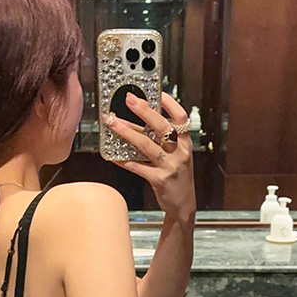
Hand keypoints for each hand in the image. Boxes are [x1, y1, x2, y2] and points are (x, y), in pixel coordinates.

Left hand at [104, 91, 196, 220]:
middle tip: (129, 99)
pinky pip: (137, 167)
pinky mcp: (159, 180)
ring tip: (113, 122)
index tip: (157, 91)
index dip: (170, 103)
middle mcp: (180, 153)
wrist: (183, 204)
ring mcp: (170, 167)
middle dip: (144, 111)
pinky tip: (112, 155)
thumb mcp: (177, 156)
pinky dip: (123, 160)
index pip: (181, 118)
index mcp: (185, 143)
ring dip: (127, 132)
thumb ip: (162, 140)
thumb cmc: (177, 176)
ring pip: (146, 145)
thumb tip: (137, 122)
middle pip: (162, 127)